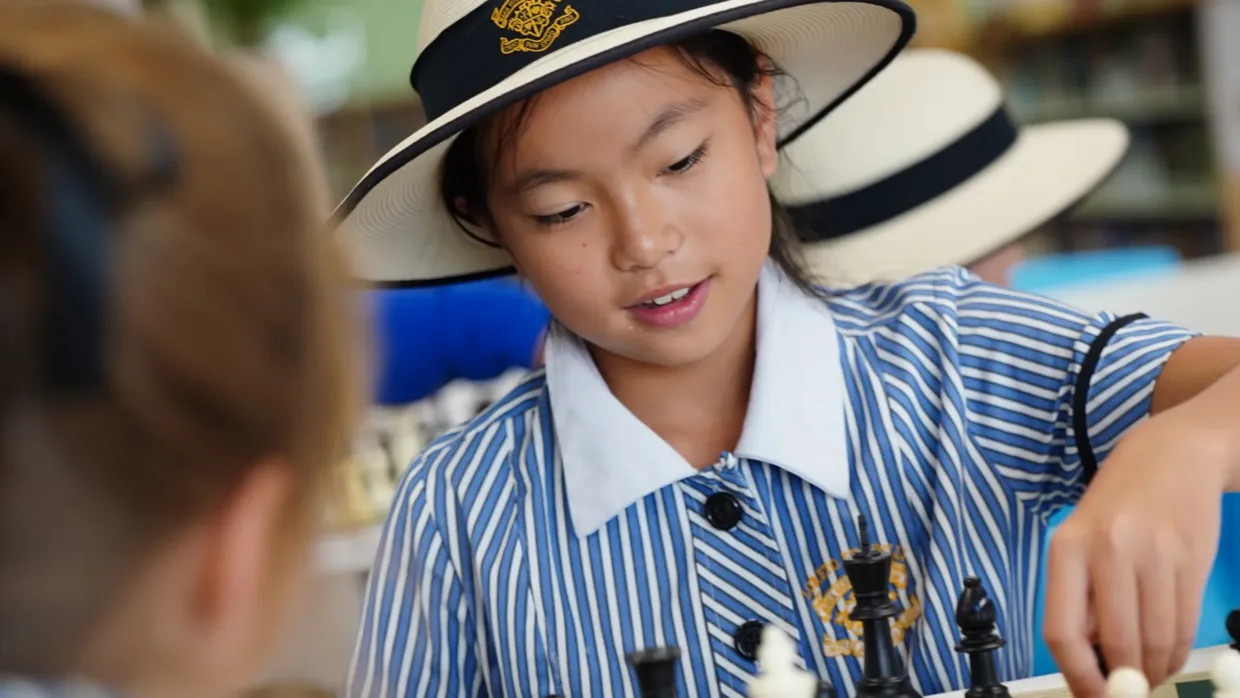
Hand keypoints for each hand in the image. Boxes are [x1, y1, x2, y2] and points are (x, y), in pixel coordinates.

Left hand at [1042, 409, 1227, 697]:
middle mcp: (1108, 551)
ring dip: (1154, 670)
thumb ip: (1081, 595)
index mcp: (1068, 548)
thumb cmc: (1118, 504)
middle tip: (1126, 691)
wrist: (1173, 455)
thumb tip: (1088, 660)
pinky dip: (1176, 651)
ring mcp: (1154, 556)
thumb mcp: (1081, 539)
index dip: (1077, 675)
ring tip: (1149, 674)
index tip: (1090, 695)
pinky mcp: (1191, 561)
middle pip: (1116, 642)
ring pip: (1155, 639)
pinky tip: (1168, 654)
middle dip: (1123, 680)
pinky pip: (1183, 625)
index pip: (1062, 631)